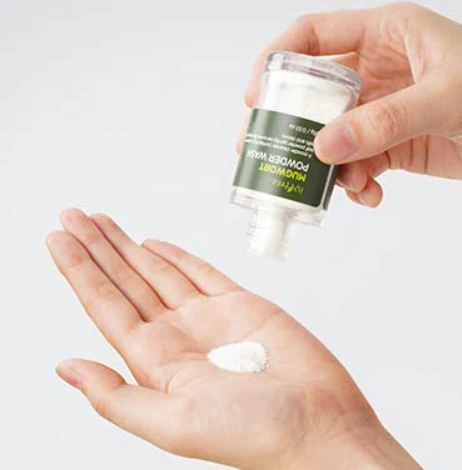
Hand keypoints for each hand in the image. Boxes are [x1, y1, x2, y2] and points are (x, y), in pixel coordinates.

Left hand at [47, 209, 420, 468]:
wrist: (321, 425)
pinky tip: (155, 245)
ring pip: (158, 271)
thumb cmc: (257, 435)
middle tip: (73, 216)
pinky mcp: (241, 304)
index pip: (106, 304)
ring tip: (102, 222)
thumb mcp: (174, 426)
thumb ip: (117, 397)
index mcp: (156, 362)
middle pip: (126, 281)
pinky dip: (177, 256)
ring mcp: (209, 318)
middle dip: (97, 247)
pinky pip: (201, 273)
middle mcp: (177, 335)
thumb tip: (66, 368)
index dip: (80, 269)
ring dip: (129, 246)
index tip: (59, 238)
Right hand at [243, 2, 461, 207]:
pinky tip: (369, 195)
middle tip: (267, 150)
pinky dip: (355, 184)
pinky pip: (355, 164)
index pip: (312, 37)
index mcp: (383, 35)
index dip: (277, 62)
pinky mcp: (387, 144)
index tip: (257, 98)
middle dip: (290, 125)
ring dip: (328, 166)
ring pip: (331, 136)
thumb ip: (385, 120)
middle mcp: (374, 71)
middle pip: (312, 94)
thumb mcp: (445, 96)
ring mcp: (378, 110)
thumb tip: (326, 147)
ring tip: (342, 186)